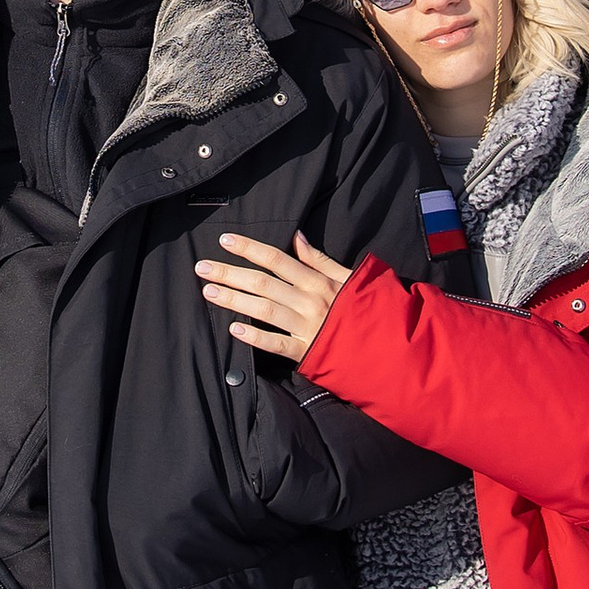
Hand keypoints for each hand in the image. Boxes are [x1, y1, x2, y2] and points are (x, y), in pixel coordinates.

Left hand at [194, 230, 351, 365]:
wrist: (386, 345)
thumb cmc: (365, 308)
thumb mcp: (348, 278)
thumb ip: (320, 260)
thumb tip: (297, 236)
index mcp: (318, 281)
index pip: (277, 259)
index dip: (250, 249)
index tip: (225, 241)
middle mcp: (309, 301)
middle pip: (263, 283)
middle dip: (230, 273)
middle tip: (202, 268)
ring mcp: (306, 327)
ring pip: (264, 310)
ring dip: (234, 300)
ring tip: (209, 293)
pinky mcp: (306, 351)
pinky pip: (277, 344)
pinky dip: (255, 337)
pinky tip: (234, 329)